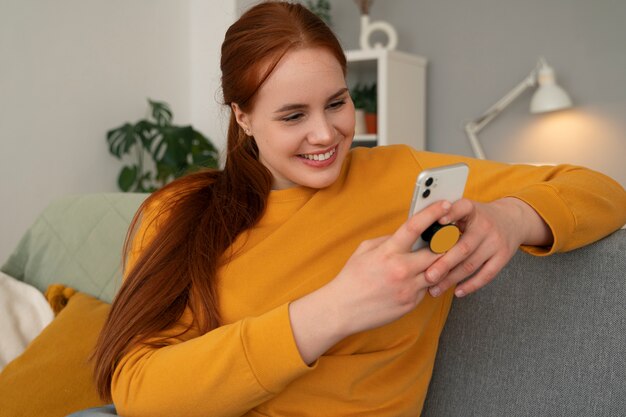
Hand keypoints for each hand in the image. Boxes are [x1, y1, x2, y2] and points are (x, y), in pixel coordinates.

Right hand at [289, 200, 450, 363]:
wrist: (343, 309)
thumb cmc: (352, 278)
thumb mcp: (364, 250)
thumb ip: (387, 240)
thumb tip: (407, 234)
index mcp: (388, 252)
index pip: (415, 226)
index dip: (432, 213)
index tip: (444, 204)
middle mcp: (401, 269)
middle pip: (437, 251)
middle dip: (444, 244)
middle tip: (448, 237)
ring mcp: (408, 288)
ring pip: (437, 272)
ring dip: (437, 265)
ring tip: (434, 259)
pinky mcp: (411, 303)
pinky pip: (427, 289)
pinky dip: (425, 282)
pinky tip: (415, 280)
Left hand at [426, 197, 551, 297]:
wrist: (511, 220)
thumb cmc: (476, 217)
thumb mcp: (464, 210)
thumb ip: (446, 217)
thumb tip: (418, 233)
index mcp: (471, 209)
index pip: (461, 208)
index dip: (450, 214)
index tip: (437, 220)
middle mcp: (485, 225)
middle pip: (463, 247)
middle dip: (444, 263)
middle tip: (427, 277)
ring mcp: (496, 242)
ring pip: (471, 264)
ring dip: (452, 279)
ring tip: (435, 289)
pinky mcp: (503, 256)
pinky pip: (486, 275)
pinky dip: (471, 285)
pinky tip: (457, 292)